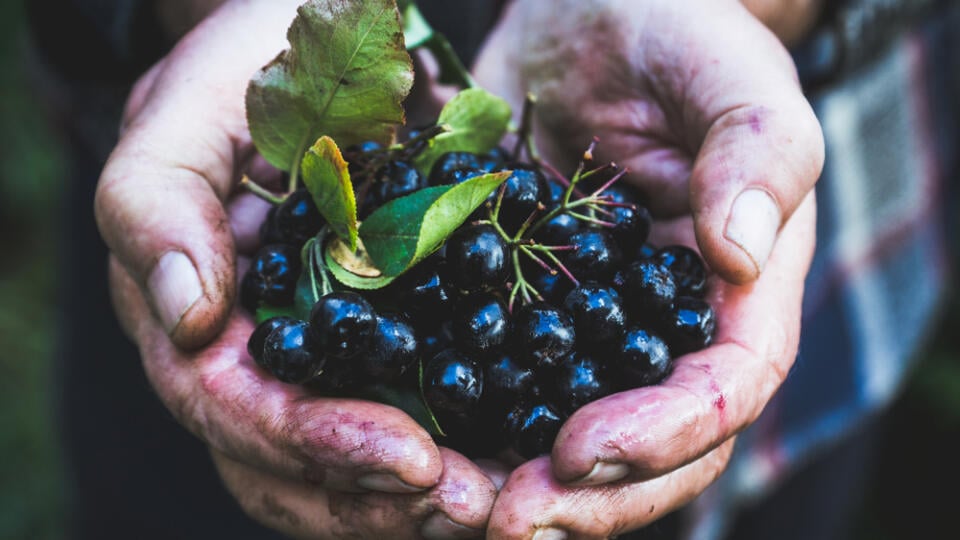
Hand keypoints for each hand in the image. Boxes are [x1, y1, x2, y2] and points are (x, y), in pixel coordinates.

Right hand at [96, 1, 494, 536]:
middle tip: (472, 505)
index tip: (407, 458)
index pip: (234, 411)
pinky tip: (518, 458)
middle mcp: (258, 359)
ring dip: (424, 500)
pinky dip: (465, 450)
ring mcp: (326, 361)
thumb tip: (185, 315)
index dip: (312, 446)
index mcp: (197, 320)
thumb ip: (156, 199)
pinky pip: (421, 417)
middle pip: (294, 470)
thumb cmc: (252, 67)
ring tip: (502, 500)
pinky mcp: (396, 343)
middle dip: (378, 499)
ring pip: (353, 469)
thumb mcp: (190, 107)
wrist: (334, 51)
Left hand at [472, 0, 822, 535]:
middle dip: (588, 496)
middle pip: (652, 448)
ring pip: (571, 437)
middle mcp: (663, 329)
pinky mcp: (521, 311)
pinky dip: (465, 426)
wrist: (589, 17)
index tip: (581, 447)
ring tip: (454, 508)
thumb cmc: (677, 32)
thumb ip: (756, 154)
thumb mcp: (730, 73)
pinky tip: (411, 443)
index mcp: (736, 292)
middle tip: (507, 521)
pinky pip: (500, 385)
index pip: (724, 391)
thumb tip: (740, 254)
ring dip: (519, 487)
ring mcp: (590, 329)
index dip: (663, 435)